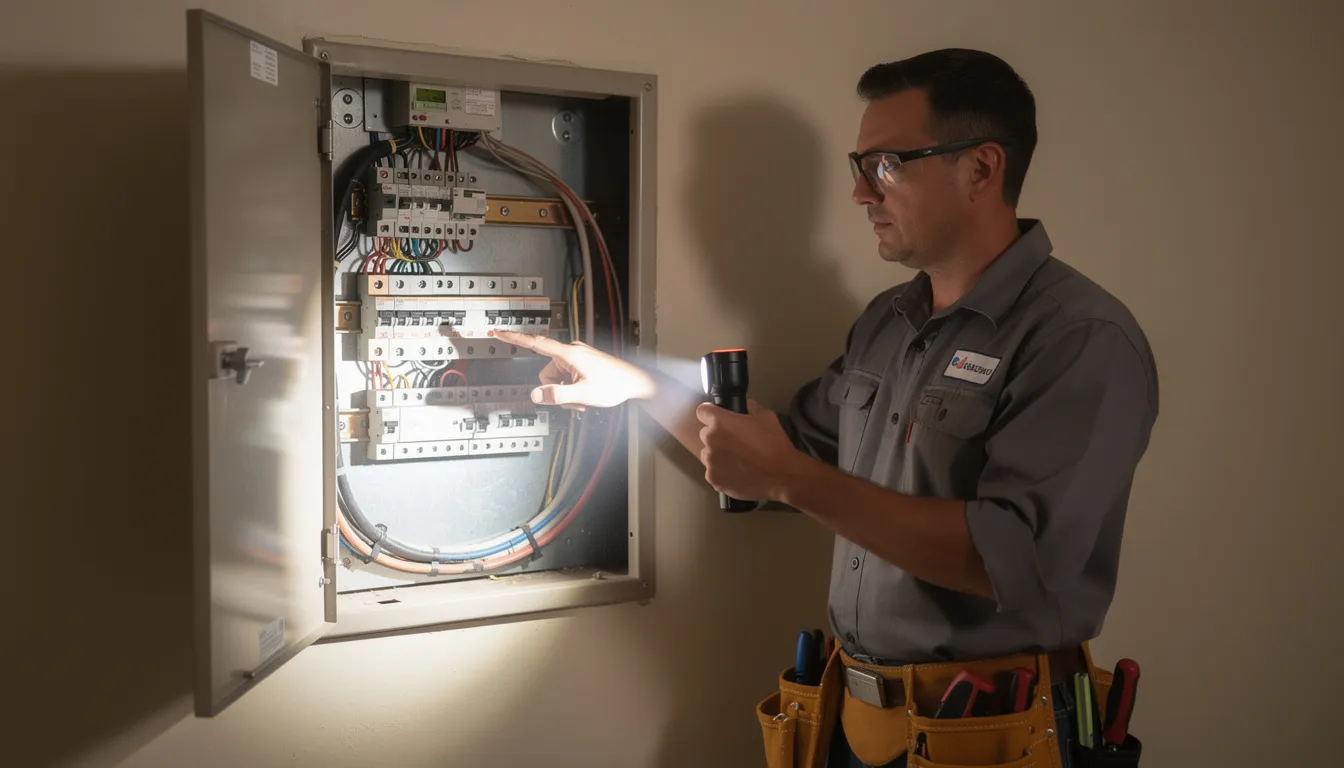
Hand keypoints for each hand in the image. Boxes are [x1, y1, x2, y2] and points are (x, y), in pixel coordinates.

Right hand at [492, 330, 655, 408]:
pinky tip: (585, 395)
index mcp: (569, 354)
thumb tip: (536, 394)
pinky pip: (566, 378)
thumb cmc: (615, 384)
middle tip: (574, 400)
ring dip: (566, 392)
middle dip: (556, 390)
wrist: (635, 383)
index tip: (498, 332)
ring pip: (556, 378)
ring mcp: (576, 358)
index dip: (515, 338)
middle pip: (546, 373)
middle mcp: (571, 352)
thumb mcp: (583, 395)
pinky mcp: (581, 364)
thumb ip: (557, 395)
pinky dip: (572, 389)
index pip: (535, 343)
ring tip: (583, 399)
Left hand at [696, 399, 809, 501]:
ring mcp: (710, 461)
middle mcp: (710, 440)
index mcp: (720, 422)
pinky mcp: (713, 479)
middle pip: (705, 433)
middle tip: (734, 442)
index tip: (720, 418)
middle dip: (717, 435)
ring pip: (707, 454)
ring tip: (736, 460)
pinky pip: (712, 471)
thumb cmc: (774, 443)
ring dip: (717, 454)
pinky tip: (737, 473)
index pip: (702, 411)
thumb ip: (751, 408)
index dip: (711, 414)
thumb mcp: (767, 417)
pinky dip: (721, 472)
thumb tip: (746, 405)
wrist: (781, 475)